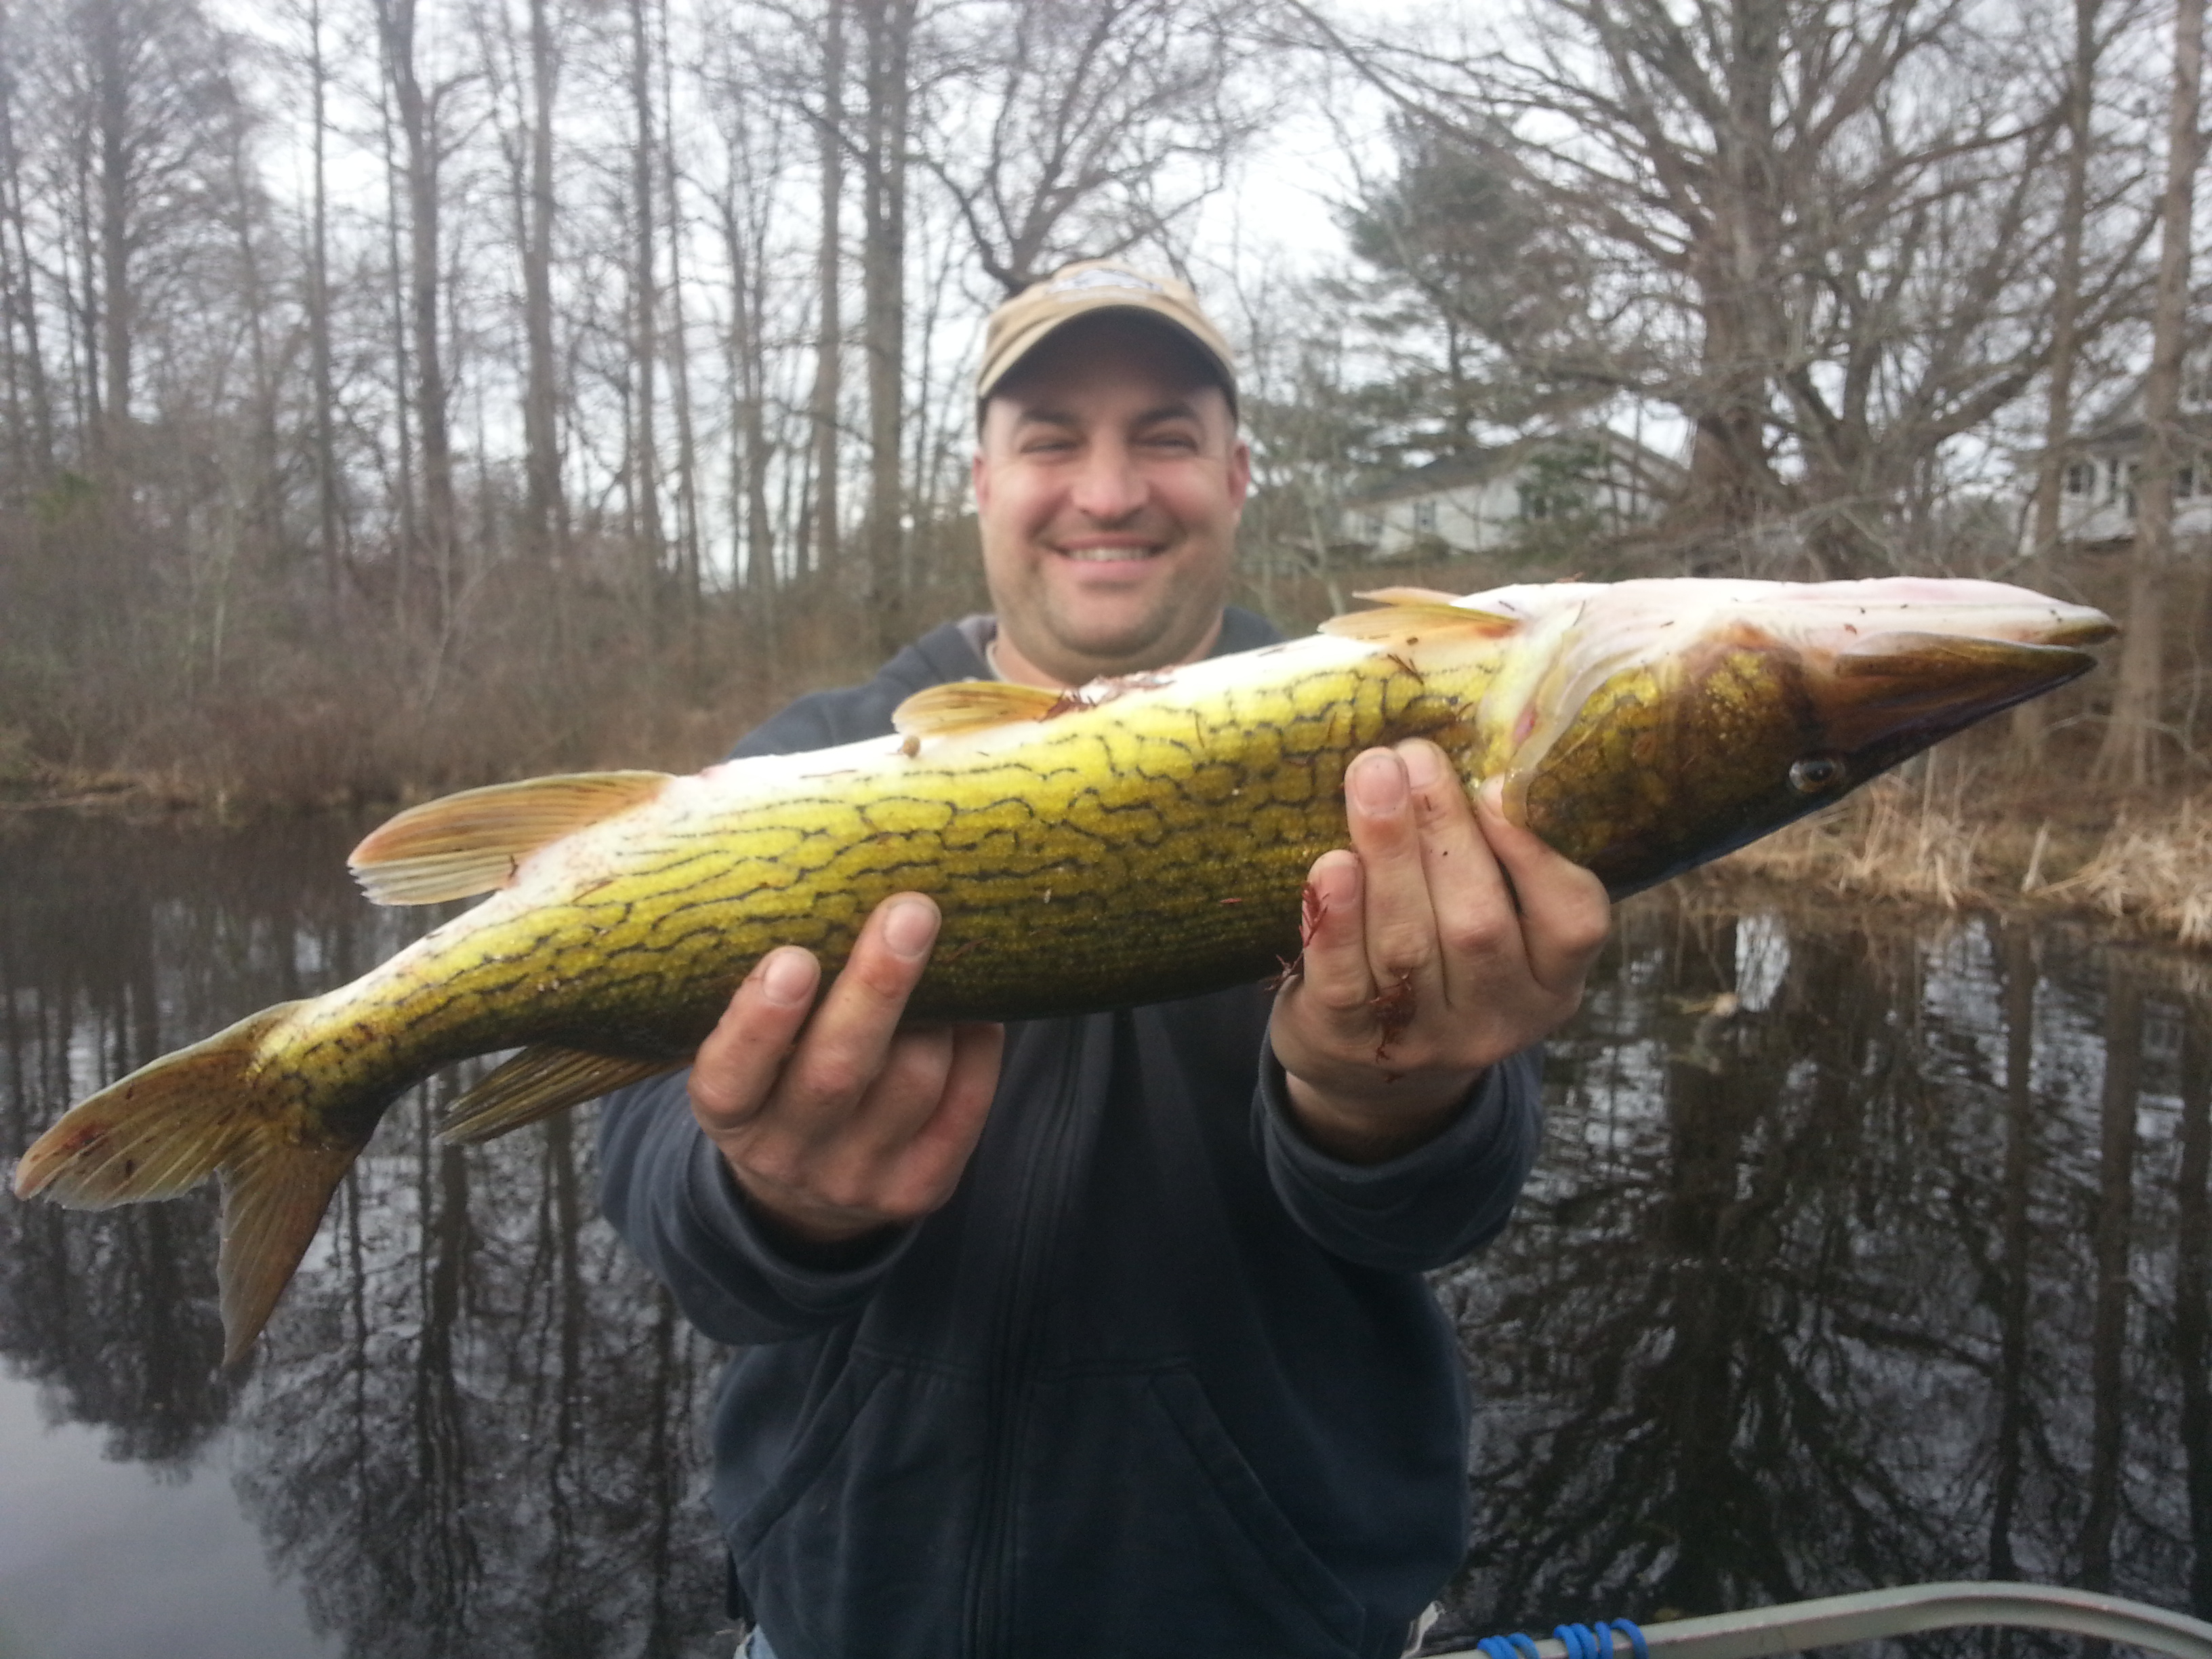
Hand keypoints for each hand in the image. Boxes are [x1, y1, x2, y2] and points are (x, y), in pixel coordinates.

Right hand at [689, 893, 1004, 1252]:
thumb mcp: (748, 1054)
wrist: (810, 1193)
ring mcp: (858, 1179)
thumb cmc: (779, 1083)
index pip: (730, 1076)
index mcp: (730, 1117)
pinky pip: (964, 1106)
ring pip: (912, 1083)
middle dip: (877, 988)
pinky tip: (977, 1006)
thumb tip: (815, 868)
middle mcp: (788, 1154)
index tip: (790, 958)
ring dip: (938, 1012)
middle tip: (909, 912)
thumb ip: (769, 987)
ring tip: (946, 953)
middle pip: (835, 1075)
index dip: (759, 1021)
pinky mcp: (922, 1190)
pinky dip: (977, 1046)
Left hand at [1269, 740, 1610, 1163]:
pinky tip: (1330, 866)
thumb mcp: (1493, 929)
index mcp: (1551, 982)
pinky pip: (1344, 980)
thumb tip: (1472, 762)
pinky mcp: (1350, 1044)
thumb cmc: (1438, 967)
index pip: (1573, 922)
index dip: (1536, 854)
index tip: (1495, 785)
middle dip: (1444, 830)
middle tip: (1414, 756)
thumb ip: (1493, 863)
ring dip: (1390, 854)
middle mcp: (1497, 1017)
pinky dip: (1338, 920)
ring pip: (1408, 944)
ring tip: (1371, 779)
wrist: (1368, 1080)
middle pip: (1478, 923)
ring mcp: (1423, 1040)